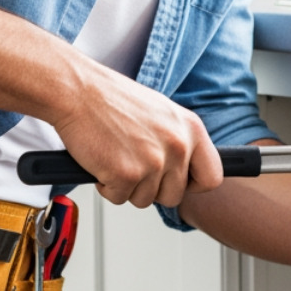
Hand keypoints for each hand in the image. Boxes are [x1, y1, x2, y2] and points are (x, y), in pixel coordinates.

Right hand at [50, 61, 221, 207]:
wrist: (79, 91)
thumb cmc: (113, 99)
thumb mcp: (162, 113)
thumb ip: (178, 140)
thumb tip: (183, 168)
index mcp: (191, 129)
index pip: (212, 177)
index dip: (193, 185)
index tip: (179, 182)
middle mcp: (177, 146)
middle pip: (174, 195)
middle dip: (152, 188)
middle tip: (134, 166)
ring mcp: (153, 162)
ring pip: (145, 200)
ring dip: (128, 186)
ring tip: (116, 157)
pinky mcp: (126, 175)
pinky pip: (119, 198)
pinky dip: (107, 186)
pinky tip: (102, 161)